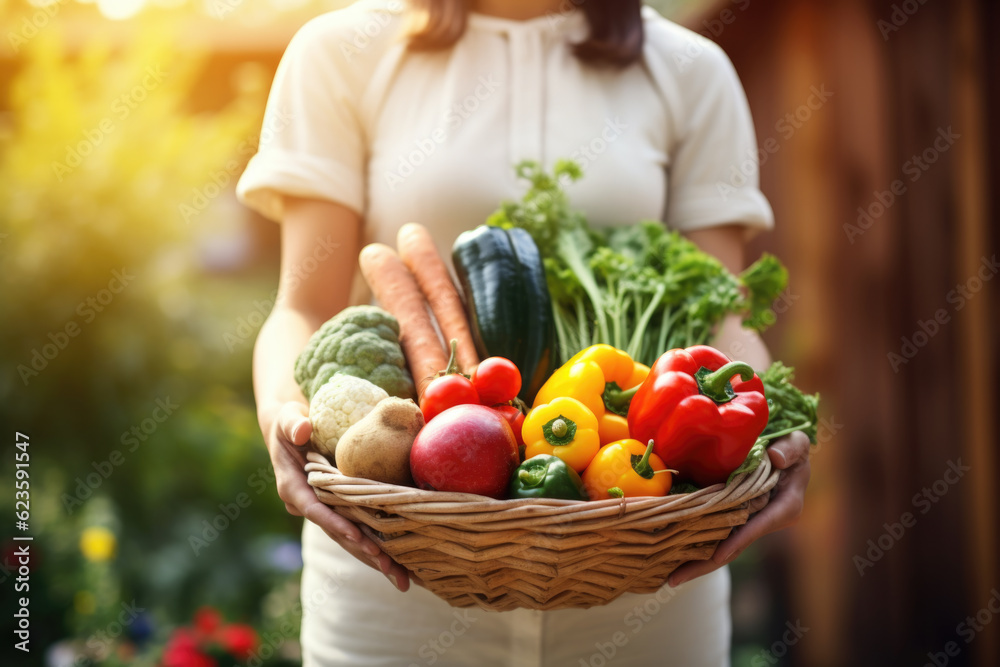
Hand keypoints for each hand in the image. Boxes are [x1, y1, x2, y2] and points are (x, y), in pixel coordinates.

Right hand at [262, 402, 414, 591]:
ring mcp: (324, 510)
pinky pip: (358, 531)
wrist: (291, 432)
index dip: (335, 523)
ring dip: (374, 558)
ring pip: (349, 539)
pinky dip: (378, 547)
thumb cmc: (290, 422)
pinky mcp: (338, 510)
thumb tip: (302, 429)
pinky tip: (400, 564)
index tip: (356, 536)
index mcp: (293, 487)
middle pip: (337, 533)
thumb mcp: (287, 417)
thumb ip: (292, 422)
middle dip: (362, 551)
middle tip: (389, 567)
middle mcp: (307, 505)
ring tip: (401, 577)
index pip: (315, 509)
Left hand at [666, 431, 810, 586]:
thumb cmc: (791, 449)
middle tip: (674, 579)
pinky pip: (716, 534)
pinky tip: (673, 553)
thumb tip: (776, 457)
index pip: (757, 528)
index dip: (736, 542)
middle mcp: (765, 521)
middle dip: (705, 564)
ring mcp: (748, 523)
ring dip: (697, 561)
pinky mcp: (735, 519)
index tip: (716, 556)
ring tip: (669, 575)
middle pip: (734, 547)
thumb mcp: (796, 445)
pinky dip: (697, 543)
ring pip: (722, 546)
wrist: (785, 454)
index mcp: (784, 508)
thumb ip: (790, 449)